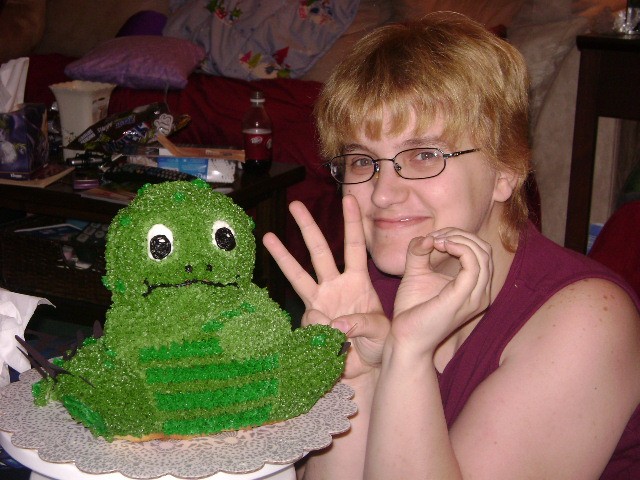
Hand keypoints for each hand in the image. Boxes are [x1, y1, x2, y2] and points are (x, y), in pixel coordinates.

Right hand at [263, 195, 388, 377]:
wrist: (365, 370)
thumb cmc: (378, 345)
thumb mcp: (381, 330)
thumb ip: (361, 324)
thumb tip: (334, 323)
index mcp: (358, 281)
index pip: (355, 247)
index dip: (352, 223)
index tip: (348, 199)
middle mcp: (335, 286)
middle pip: (319, 252)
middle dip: (308, 228)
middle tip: (296, 205)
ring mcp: (319, 303)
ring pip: (298, 276)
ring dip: (283, 257)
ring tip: (268, 236)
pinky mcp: (310, 322)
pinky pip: (308, 320)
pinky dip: (316, 328)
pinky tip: (330, 339)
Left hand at [390, 229, 492, 356]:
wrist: (405, 337)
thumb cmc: (412, 309)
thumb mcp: (416, 273)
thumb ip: (419, 252)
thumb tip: (426, 236)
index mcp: (475, 288)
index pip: (481, 253)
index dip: (460, 238)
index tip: (435, 237)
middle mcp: (481, 293)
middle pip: (484, 250)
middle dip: (461, 235)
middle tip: (436, 237)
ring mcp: (475, 297)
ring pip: (482, 254)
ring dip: (458, 239)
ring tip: (436, 240)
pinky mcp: (463, 298)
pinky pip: (473, 265)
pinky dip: (459, 248)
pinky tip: (440, 245)